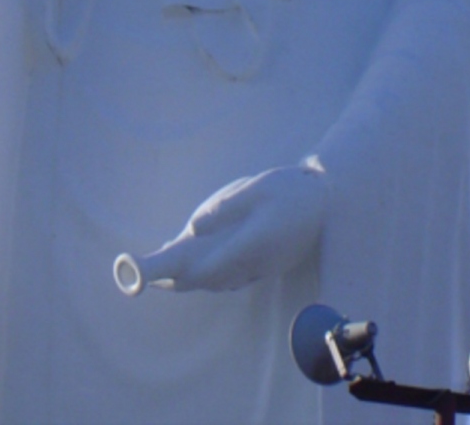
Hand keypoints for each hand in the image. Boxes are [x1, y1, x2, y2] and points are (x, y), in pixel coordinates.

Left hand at [133, 165, 326, 292]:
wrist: (326, 201)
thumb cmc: (290, 189)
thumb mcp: (255, 189)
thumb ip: (224, 209)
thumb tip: (193, 228)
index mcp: (249, 245)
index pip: (202, 268)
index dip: (172, 273)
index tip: (146, 275)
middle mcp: (252, 263)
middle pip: (204, 279)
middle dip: (173, 277)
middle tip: (143, 274)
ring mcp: (258, 269)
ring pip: (214, 280)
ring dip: (188, 279)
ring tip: (160, 273)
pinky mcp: (262, 267)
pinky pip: (227, 276)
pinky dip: (205, 273)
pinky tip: (194, 266)